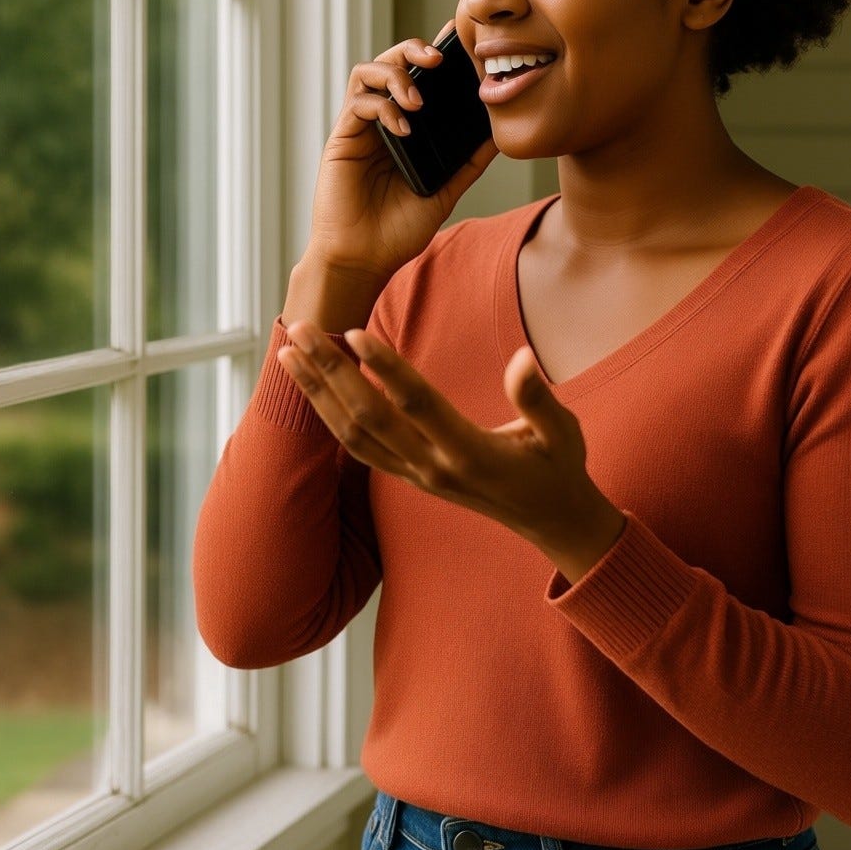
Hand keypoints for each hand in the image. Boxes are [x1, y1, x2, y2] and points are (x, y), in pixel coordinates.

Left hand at [277, 321, 626, 582]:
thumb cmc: (559, 469)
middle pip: (368, 417)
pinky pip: (358, 448)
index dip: (385, 367)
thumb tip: (523, 359)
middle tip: (299, 328)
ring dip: (317, 393)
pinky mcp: (408, 477)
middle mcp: (432, 468)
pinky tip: (311, 387)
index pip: (416, 404)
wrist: (550, 522)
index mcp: (468, 453)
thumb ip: (538, 398)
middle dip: (329, 372)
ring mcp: (416, 476)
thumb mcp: (562, 434)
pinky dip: (329, 416)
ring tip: (288, 353)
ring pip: (352, 435)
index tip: (355, 331)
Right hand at [303, 21, 498, 280]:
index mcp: (406, 128)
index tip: (460, 39)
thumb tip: (501, 133)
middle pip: (390, 62)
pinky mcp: (342, 139)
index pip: (419, 78)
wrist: (365, 259)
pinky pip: (358, 104)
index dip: (435, 53)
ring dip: (395, 74)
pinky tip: (403, 127)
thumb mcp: (447, 190)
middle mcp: (381, 121)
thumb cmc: (398, 229)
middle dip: (414, 50)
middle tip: (439, 58)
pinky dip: (382, 106)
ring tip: (418, 98)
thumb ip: (469, 161)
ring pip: (367, 72)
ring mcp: (360, 128)